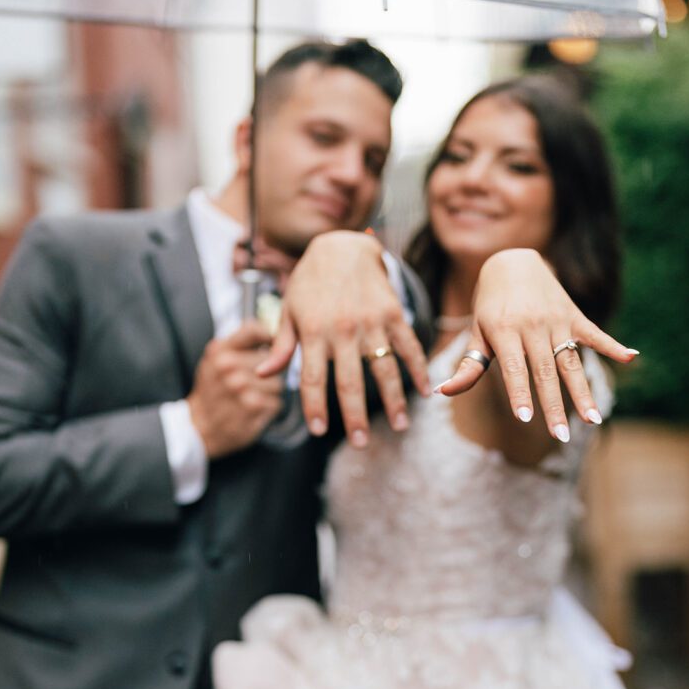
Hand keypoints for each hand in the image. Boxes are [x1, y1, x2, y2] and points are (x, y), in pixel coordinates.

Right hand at [187, 321, 283, 457]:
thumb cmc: (212, 390)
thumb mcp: (215, 360)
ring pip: (278, 383)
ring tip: (251, 397)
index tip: (272, 345)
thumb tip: (273, 330)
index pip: (255, 329)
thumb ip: (239, 344)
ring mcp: (241, 388)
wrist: (198, 426)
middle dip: (270, 371)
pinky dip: (269, 408)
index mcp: (220, 351)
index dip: (269, 336)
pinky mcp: (252, 408)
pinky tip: (253, 410)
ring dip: (270, 392)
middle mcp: (229, 367)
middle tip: (255, 381)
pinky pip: (276, 403)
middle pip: (273, 360)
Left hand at [256, 231, 429, 446]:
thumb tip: (263, 375)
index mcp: (313, 332)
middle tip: (360, 443)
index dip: (315, 408)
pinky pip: (408, 346)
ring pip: (384, 370)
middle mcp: (342, 330)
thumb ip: (280, 345)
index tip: (318, 432)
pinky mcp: (393, 314)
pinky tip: (424, 392)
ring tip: (399, 426)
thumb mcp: (288, 309)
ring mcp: (371, 323)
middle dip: (355, 417)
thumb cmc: (309, 281)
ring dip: (394, 401)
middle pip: (349, 383)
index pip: (313, 379)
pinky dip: (418, 369)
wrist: (343, 245)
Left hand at [435, 249, 637, 439]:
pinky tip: (631, 357)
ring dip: (583, 392)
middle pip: (545, 372)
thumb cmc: (490, 306)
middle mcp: (532, 325)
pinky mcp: (574, 314)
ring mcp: (556, 320)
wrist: (512, 262)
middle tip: (562, 436)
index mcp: (504, 331)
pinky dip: (612, 345)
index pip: (513, 368)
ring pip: (571, 361)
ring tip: (593, 419)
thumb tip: (442, 392)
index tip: (526, 419)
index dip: (520, 393)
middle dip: (554, 405)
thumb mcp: (476, 333)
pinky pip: (594, 333)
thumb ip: (466, 366)